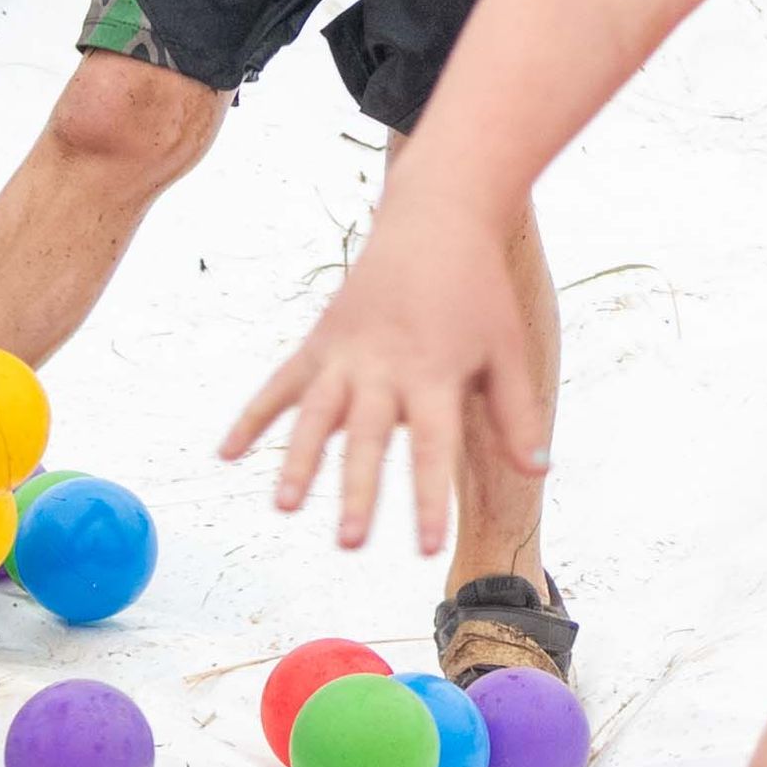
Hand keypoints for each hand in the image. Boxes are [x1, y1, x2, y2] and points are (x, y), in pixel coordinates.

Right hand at [223, 179, 540, 560]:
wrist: (436, 218)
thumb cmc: (478, 292)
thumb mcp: (508, 350)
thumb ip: (518, 414)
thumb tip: (538, 472)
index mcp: (435, 373)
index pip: (433, 448)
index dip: (429, 499)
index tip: (425, 548)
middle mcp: (385, 367)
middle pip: (369, 438)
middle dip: (358, 491)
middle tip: (350, 544)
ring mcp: (345, 352)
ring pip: (316, 414)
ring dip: (299, 461)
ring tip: (285, 507)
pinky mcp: (319, 340)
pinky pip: (280, 383)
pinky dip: (253, 416)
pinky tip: (228, 455)